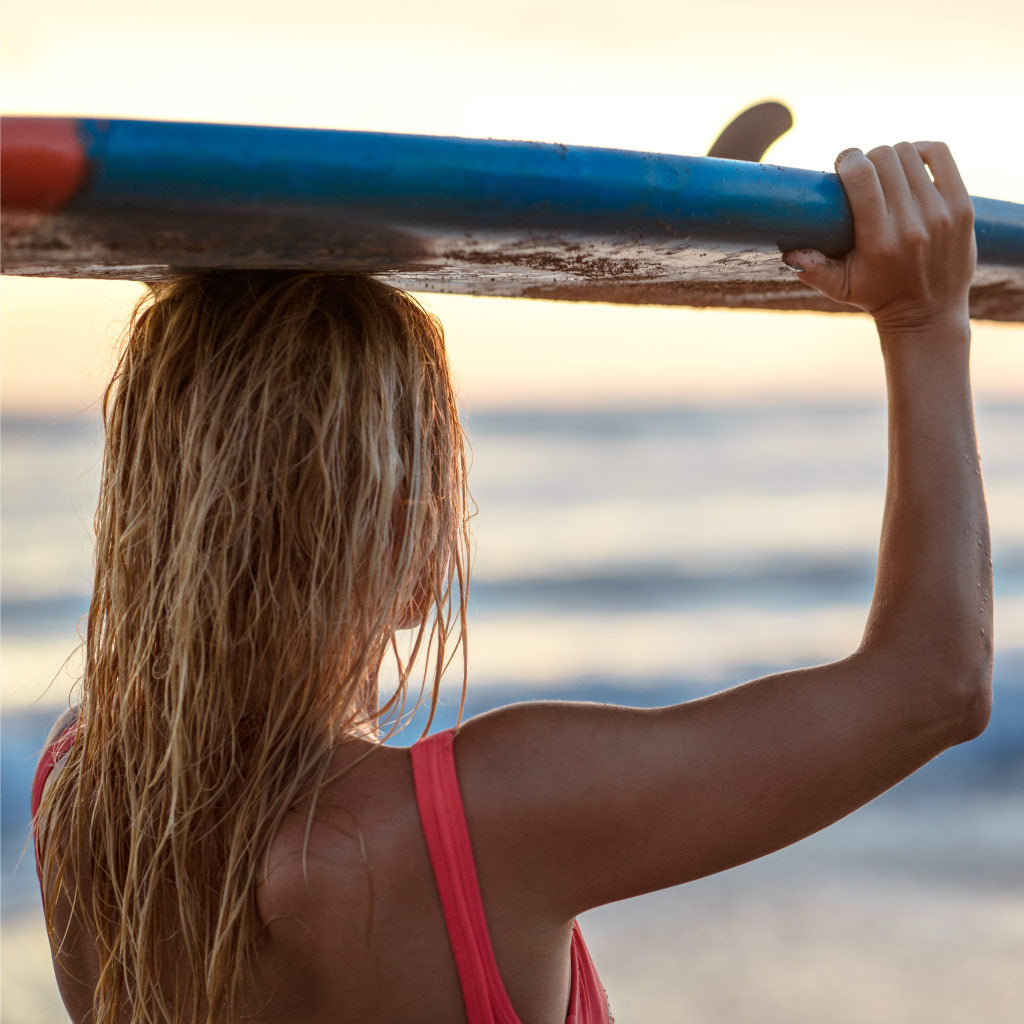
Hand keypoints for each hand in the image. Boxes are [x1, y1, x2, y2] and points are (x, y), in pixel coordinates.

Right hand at [782, 142, 975, 332]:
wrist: (929, 313)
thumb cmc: (877, 296)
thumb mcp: (840, 288)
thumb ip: (813, 271)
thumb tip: (790, 252)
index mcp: (879, 242)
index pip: (863, 178)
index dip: (849, 160)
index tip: (843, 166)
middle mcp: (912, 226)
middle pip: (885, 158)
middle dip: (868, 159)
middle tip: (863, 174)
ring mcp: (941, 214)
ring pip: (911, 153)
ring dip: (893, 156)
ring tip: (886, 173)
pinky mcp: (962, 207)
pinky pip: (941, 155)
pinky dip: (923, 151)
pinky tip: (912, 164)